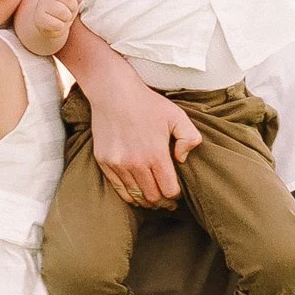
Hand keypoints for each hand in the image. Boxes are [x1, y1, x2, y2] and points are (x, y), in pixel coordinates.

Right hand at [28, 0, 90, 50]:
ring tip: (61, 18)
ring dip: (66, 18)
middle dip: (72, 9)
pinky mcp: (40, 19)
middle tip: (67, 11)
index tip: (73, 2)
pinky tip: (56, 25)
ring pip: (64, 12)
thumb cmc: (62, 9)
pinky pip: (57, 24)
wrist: (46, 24)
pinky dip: (59, 27)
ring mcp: (42, 6)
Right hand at [85, 63, 201, 205]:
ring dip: (146, 200)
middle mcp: (136, 163)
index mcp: (156, 154)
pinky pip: (118, 189)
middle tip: (168, 200)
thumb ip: (190, 138)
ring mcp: (118, 164)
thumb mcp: (177, 116)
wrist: (113, 92)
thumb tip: (183, 159)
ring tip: (153, 198)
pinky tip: (137, 193)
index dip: (175, 195)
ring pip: (135, 196)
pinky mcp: (104, 162)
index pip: (169, 190)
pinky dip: (129, 195)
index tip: (177, 194)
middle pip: (153, 197)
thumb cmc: (147, 103)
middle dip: (163, 202)